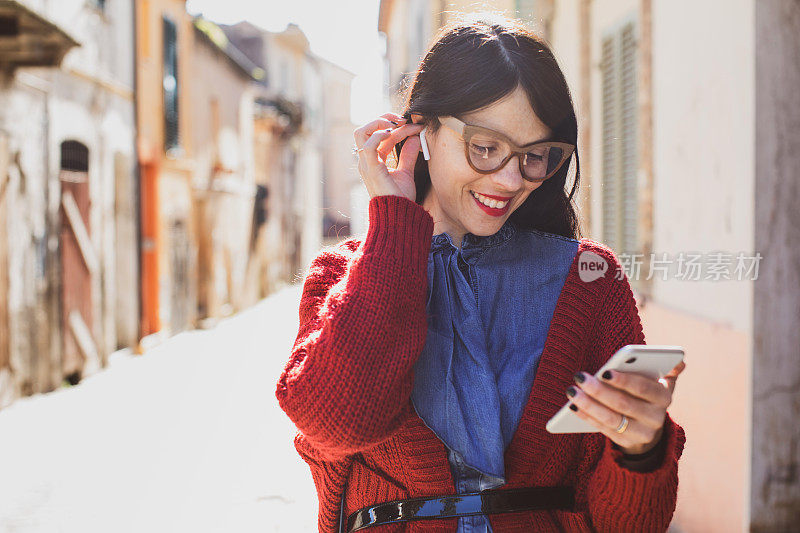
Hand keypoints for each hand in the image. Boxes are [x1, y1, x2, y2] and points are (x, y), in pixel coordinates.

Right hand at [353, 112, 424, 201]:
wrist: (398, 216)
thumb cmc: (400, 199)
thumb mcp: (406, 172)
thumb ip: (408, 155)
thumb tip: (416, 138)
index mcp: (372, 160)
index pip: (380, 135)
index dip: (397, 127)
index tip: (415, 126)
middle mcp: (366, 160)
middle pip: (364, 129)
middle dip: (383, 119)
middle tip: (403, 119)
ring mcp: (366, 164)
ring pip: (361, 132)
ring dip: (379, 123)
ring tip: (398, 124)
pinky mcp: (370, 169)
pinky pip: (368, 146)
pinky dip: (378, 135)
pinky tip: (391, 133)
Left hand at [566, 361, 685, 453]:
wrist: (648, 425)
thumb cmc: (647, 393)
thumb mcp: (660, 381)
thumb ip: (666, 369)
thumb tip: (680, 362)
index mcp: (664, 397)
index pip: (643, 388)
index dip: (624, 380)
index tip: (605, 371)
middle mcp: (656, 417)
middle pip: (624, 404)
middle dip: (599, 390)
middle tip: (579, 377)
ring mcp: (642, 433)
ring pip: (612, 419)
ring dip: (589, 404)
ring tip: (571, 391)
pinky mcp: (627, 442)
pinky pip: (604, 430)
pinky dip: (587, 417)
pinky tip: (573, 406)